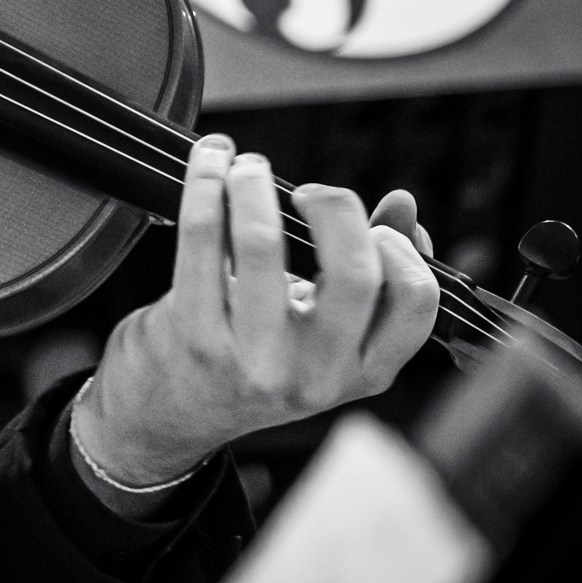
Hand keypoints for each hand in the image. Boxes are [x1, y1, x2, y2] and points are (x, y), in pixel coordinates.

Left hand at [76, 134, 438, 486]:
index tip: (370, 223)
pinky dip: (204, 185)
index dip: (400, 247)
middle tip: (307, 194)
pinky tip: (208, 165)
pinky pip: (201, 238)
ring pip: (263, 244)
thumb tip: (402, 204)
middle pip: (352, 269)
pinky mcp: (193, 335)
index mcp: (360, 371)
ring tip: (244, 166)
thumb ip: (369, 274)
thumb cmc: (250, 365)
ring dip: (254, 184)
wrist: (167, 418)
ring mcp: (252, 358)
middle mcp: (313, 373)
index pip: (414, 302)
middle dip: (334, 206)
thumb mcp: (322, 335)